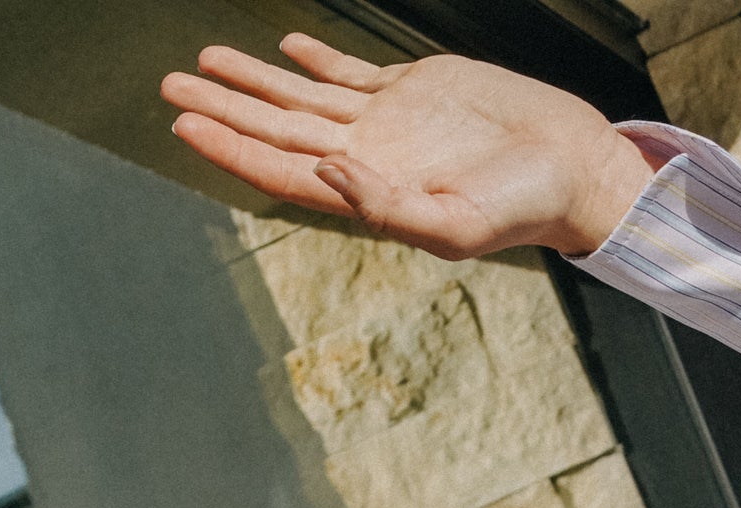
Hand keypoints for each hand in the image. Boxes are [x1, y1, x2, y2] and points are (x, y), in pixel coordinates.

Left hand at [162, 38, 658, 257]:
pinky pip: (351, 75)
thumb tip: (323, 174)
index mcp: (369, 196)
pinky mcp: (415, 91)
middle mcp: (368, 160)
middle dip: (222, 110)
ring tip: (203, 63)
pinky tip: (285, 48)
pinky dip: (315, 61)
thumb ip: (386, 207)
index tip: (185, 127)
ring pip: (301, 100)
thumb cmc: (523, 209)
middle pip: (277, 132)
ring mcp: (388, 124)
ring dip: (252, 82)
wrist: (571, 168)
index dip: (230, 149)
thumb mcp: (456, 225)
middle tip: (168, 89)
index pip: (281, 172)